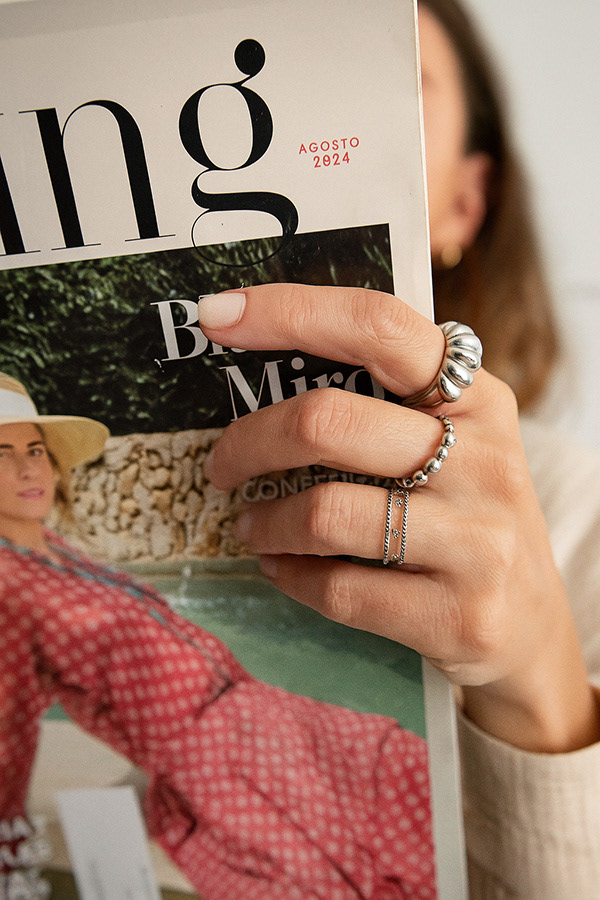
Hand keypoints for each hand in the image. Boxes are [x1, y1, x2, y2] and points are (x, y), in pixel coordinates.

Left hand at [198, 284, 599, 752]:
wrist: (532, 624)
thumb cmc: (469, 517)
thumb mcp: (458, 444)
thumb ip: (389, 404)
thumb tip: (268, 363)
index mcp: (477, 398)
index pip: (378, 326)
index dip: (290, 311)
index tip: (216, 315)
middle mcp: (485, 460)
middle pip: (328, 421)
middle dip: (249, 442)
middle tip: (222, 466)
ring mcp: (477, 540)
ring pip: (325, 513)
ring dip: (265, 522)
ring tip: (250, 526)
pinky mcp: (459, 613)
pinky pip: (340, 590)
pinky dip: (290, 576)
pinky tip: (281, 568)